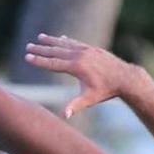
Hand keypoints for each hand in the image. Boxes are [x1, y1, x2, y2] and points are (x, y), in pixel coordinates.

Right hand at [24, 33, 145, 118]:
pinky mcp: (93, 49)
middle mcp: (80, 56)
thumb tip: (64, 116)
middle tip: (28, 46)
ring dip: (51, 41)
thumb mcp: (90, 99)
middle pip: (56, 51)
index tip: (27, 57)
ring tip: (40, 37)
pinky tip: (60, 38)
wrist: (126, 78)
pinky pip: (75, 43)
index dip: (39, 61)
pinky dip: (66, 41)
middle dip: (41, 49)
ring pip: (65, 44)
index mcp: (77, 67)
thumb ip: (75, 106)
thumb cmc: (106, 91)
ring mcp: (87, 50)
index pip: (53, 63)